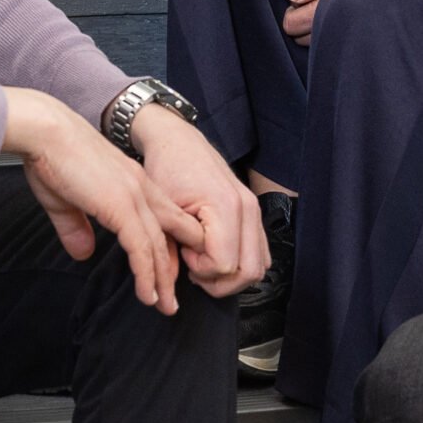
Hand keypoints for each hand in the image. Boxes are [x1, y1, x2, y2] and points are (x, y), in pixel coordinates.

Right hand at [5, 88, 206, 314]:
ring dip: (162, 279)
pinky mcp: (122, 205)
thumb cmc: (50, 157)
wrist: (45, 132)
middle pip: (168, 236)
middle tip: (172, 299)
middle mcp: (140, 188)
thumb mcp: (65, 200)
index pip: (159, 222)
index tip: (163, 275)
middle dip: (171, 270)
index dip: (163, 250)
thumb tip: (83, 252)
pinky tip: (148, 293)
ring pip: (158, 246)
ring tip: (164, 305)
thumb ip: (77, 227)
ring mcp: (134, 196)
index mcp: (132, 182)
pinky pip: (141, 247)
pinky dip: (147, 273)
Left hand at [129, 103, 266, 295]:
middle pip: (249, 272)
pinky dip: (240, 264)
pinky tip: (215, 253)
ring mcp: (254, 211)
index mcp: (226, 206)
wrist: (177, 141)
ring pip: (258, 268)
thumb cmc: (166, 169)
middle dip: (218, 280)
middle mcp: (248, 209)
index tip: (183, 251)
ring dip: (230, 276)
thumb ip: (176, 244)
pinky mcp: (254, 214)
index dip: (200, 268)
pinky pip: (260, 254)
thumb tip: (186, 272)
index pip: (224, 265)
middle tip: (193, 265)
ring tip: (202, 260)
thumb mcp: (162, 208)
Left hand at [280, 0, 352, 42]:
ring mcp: (346, 37)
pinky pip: (337, 46)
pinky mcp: (359, 41)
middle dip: (302, 23)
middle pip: (303, 37)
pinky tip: (343, 23)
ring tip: (330, 12)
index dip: (292, 12)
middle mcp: (334, 28)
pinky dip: (334, 37)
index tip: (298, 3)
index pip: (293, 23)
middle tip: (312, 6)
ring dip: (318, 31)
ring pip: (319, 44)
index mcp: (324, 8)